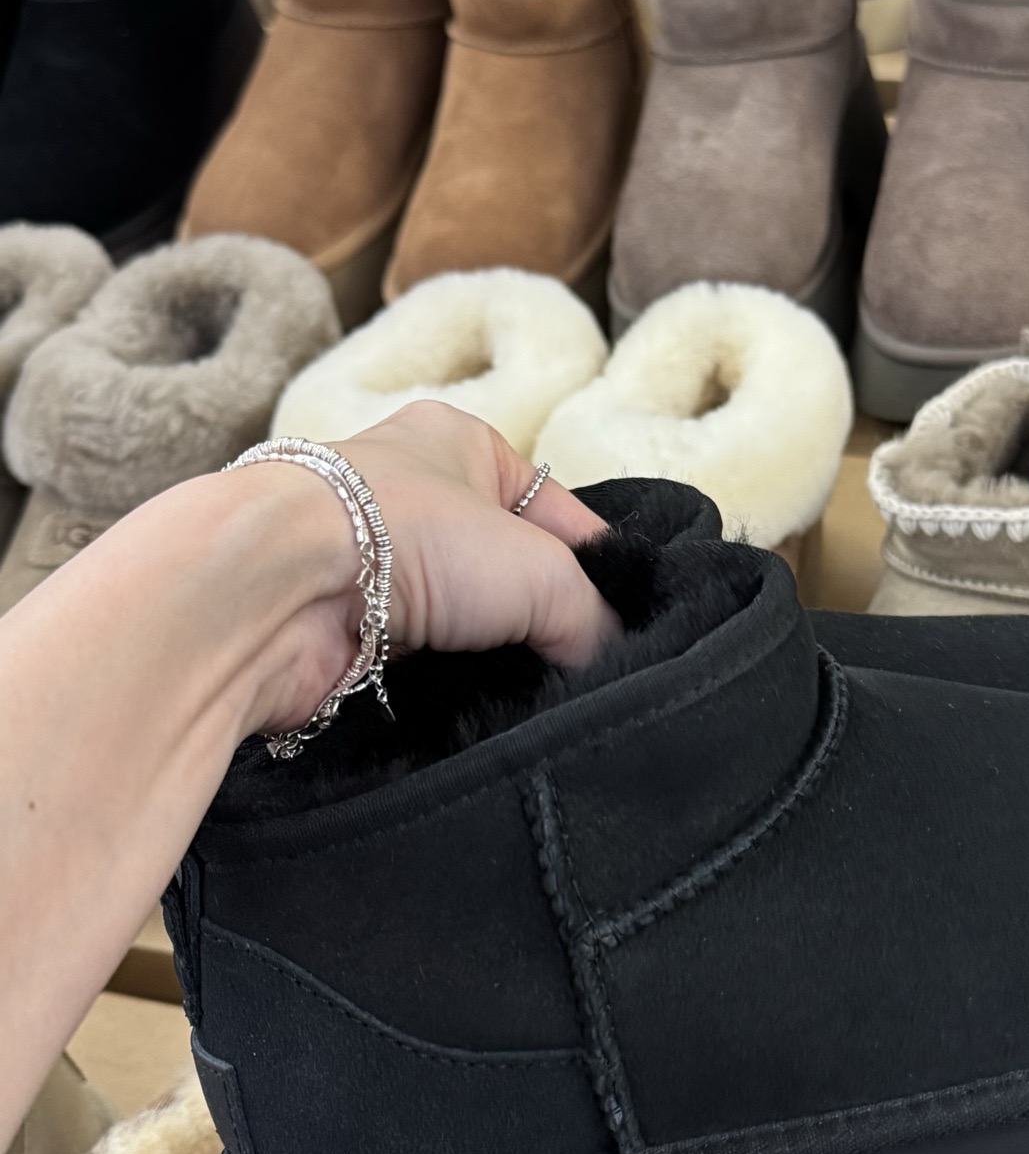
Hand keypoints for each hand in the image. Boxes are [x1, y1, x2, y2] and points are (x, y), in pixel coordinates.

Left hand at [234, 403, 621, 738]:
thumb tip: (601, 660)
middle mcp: (410, 496)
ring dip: (492, 660)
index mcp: (458, 442)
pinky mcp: (341, 630)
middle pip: (506, 570)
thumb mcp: (544, 570)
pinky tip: (474, 711)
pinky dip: (445, 691)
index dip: (595, 563)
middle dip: (541, 619)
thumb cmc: (406, 538)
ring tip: (535, 697)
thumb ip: (590, 615)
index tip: (627, 622)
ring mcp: (370, 564)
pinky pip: (416, 668)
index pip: (554, 506)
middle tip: (586, 668)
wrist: (275, 592)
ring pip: (461, 623)